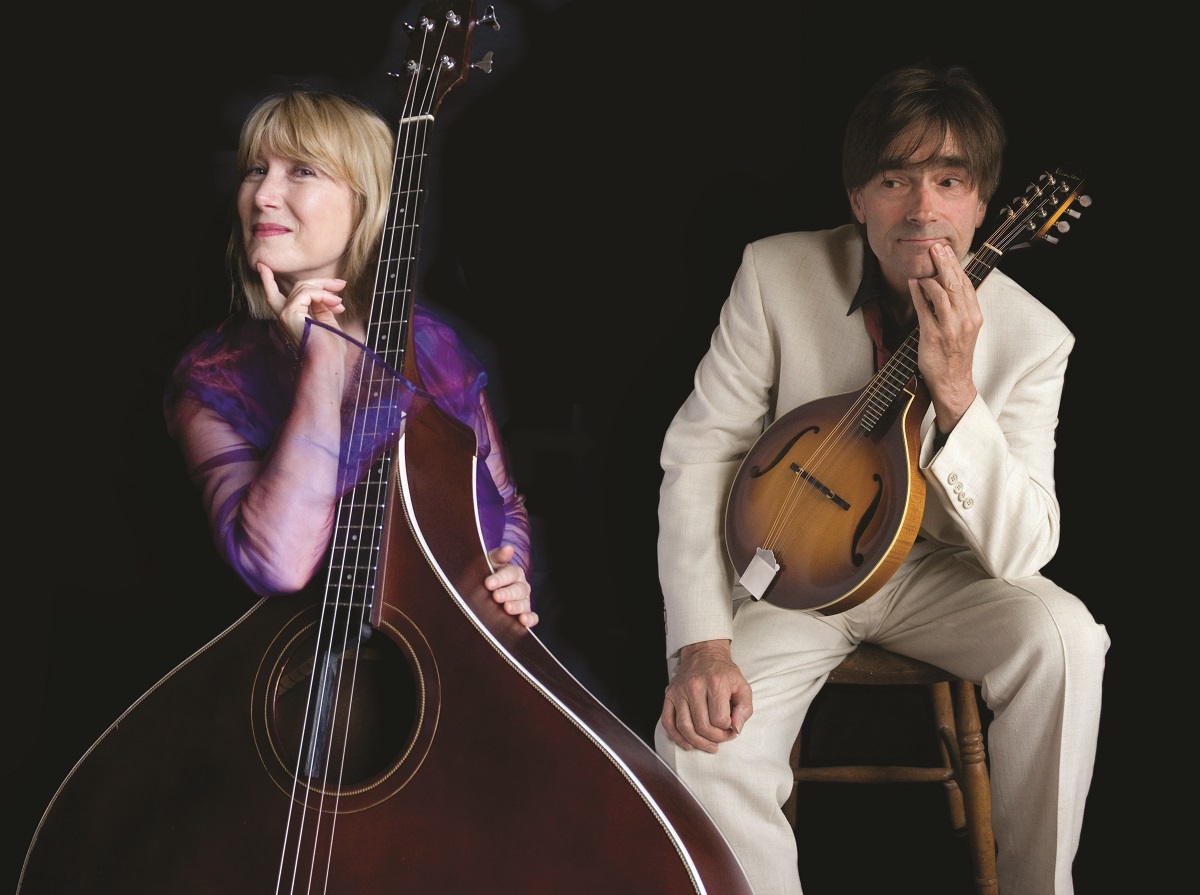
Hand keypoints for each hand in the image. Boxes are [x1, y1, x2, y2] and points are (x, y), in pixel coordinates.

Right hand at [257, 263, 346, 348]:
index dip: (267, 281)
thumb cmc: (330, 349)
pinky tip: (335, 305)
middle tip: (342, 284)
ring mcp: (285, 314)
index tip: (261, 266)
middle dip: (321, 282)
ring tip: (341, 303)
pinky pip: (307, 293)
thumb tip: (324, 293)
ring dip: (327, 290)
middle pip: (299, 287)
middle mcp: (283, 316)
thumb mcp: (326, 322)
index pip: (274, 296)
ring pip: (304, 287)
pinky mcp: (290, 313)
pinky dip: (324, 295)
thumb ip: (321, 307)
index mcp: (290, 319)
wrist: (328, 362)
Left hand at [486, 543, 536, 627]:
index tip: (488, 583)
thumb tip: (509, 548)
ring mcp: (524, 601)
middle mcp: (521, 586)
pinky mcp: (525, 615)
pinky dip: (530, 619)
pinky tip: (523, 620)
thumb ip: (497, 556)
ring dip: (517, 606)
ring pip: (525, 603)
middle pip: (519, 589)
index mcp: (514, 573)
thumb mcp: (488, 563)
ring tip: (507, 609)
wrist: (482, 592)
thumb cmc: (485, 575)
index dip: (500, 579)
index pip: (511, 574)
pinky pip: (532, 617)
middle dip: (508, 593)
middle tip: (496, 596)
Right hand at [660, 639, 752, 752]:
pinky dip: (676, 737)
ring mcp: (679, 691)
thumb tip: (736, 728)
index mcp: (715, 683)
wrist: (704, 654)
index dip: (728, 729)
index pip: (720, 719)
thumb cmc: (724, 673)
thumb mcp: (742, 686)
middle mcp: (695, 686)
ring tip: (708, 745)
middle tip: (722, 738)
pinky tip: (688, 743)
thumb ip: (745, 709)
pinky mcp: (669, 695)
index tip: (731, 728)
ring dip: (698, 743)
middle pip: (702, 726)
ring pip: (684, 727)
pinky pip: (668, 722)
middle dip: (715, 738)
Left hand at [908, 242, 980, 432]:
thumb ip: (959, 309)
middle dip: (945, 263)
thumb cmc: (955, 356)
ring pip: (941, 292)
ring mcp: (950, 328)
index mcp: (975, 316)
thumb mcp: (964, 329)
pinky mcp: (933, 335)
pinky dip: (918, 293)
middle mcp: (965, 320)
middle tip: (936, 247)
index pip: (966, 285)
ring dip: (929, 276)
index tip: (948, 251)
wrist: (953, 383)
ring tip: (922, 265)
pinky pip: (925, 308)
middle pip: (955, 284)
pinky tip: (913, 283)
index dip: (957, 266)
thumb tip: (948, 286)